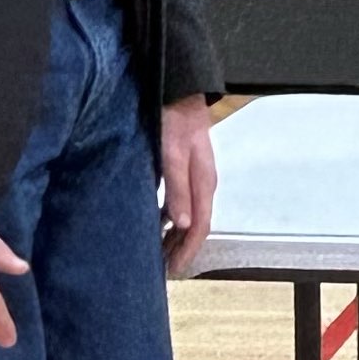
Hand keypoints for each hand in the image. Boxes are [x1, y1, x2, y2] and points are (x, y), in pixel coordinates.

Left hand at [159, 94, 217, 276]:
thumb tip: (183, 224)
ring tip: (157, 251)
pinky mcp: (184, 169)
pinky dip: (168, 218)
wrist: (178, 90)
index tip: (174, 270)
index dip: (188, 251)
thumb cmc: (173, 119)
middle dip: (180, 248)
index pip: (201, 227)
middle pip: (195, 225)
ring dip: (173, 235)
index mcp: (204, 183)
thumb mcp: (171, 154)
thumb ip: (177, 188)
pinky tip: (154, 223)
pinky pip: (179, 202)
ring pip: (187, 215)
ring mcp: (195, 177)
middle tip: (162, 268)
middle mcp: (203, 184)